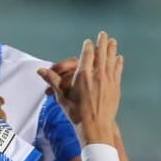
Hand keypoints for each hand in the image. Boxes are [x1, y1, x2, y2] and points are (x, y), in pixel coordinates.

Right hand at [38, 30, 120, 144]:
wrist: (95, 125)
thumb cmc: (76, 112)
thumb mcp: (61, 96)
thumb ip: (53, 80)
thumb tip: (40, 70)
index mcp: (83, 75)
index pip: (87, 54)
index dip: (88, 46)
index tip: (89, 41)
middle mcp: (97, 74)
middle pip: (101, 53)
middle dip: (102, 43)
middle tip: (103, 35)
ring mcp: (108, 80)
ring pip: (111, 60)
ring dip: (112, 49)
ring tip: (113, 41)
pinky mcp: (115, 86)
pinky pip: (117, 70)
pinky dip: (118, 63)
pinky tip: (119, 58)